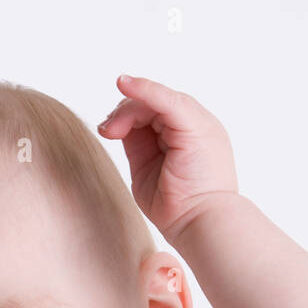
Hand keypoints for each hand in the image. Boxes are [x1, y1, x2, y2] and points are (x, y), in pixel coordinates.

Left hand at [97, 75, 238, 245]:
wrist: (200, 223)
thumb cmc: (176, 207)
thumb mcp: (146, 169)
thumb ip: (137, 144)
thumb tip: (115, 126)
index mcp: (186, 135)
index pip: (153, 112)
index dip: (127, 116)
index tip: (108, 131)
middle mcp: (194, 124)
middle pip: (152, 102)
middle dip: (124, 113)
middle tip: (107, 132)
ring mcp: (198, 122)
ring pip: (156, 99)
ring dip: (127, 109)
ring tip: (112, 130)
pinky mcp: (195, 124)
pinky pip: (165, 99)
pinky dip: (144, 89)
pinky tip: (124, 84)